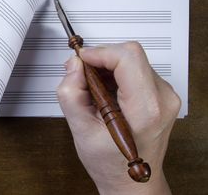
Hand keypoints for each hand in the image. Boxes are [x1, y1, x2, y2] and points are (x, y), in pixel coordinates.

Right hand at [57, 42, 180, 194]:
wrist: (131, 182)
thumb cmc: (111, 164)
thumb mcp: (80, 129)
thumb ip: (71, 92)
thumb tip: (74, 65)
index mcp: (145, 108)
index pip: (127, 57)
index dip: (99, 52)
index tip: (81, 60)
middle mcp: (162, 98)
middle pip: (129, 55)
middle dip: (100, 60)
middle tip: (82, 77)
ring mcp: (164, 95)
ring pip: (131, 59)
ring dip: (106, 68)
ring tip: (93, 92)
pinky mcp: (160, 93)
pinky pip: (135, 69)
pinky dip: (114, 75)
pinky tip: (105, 94)